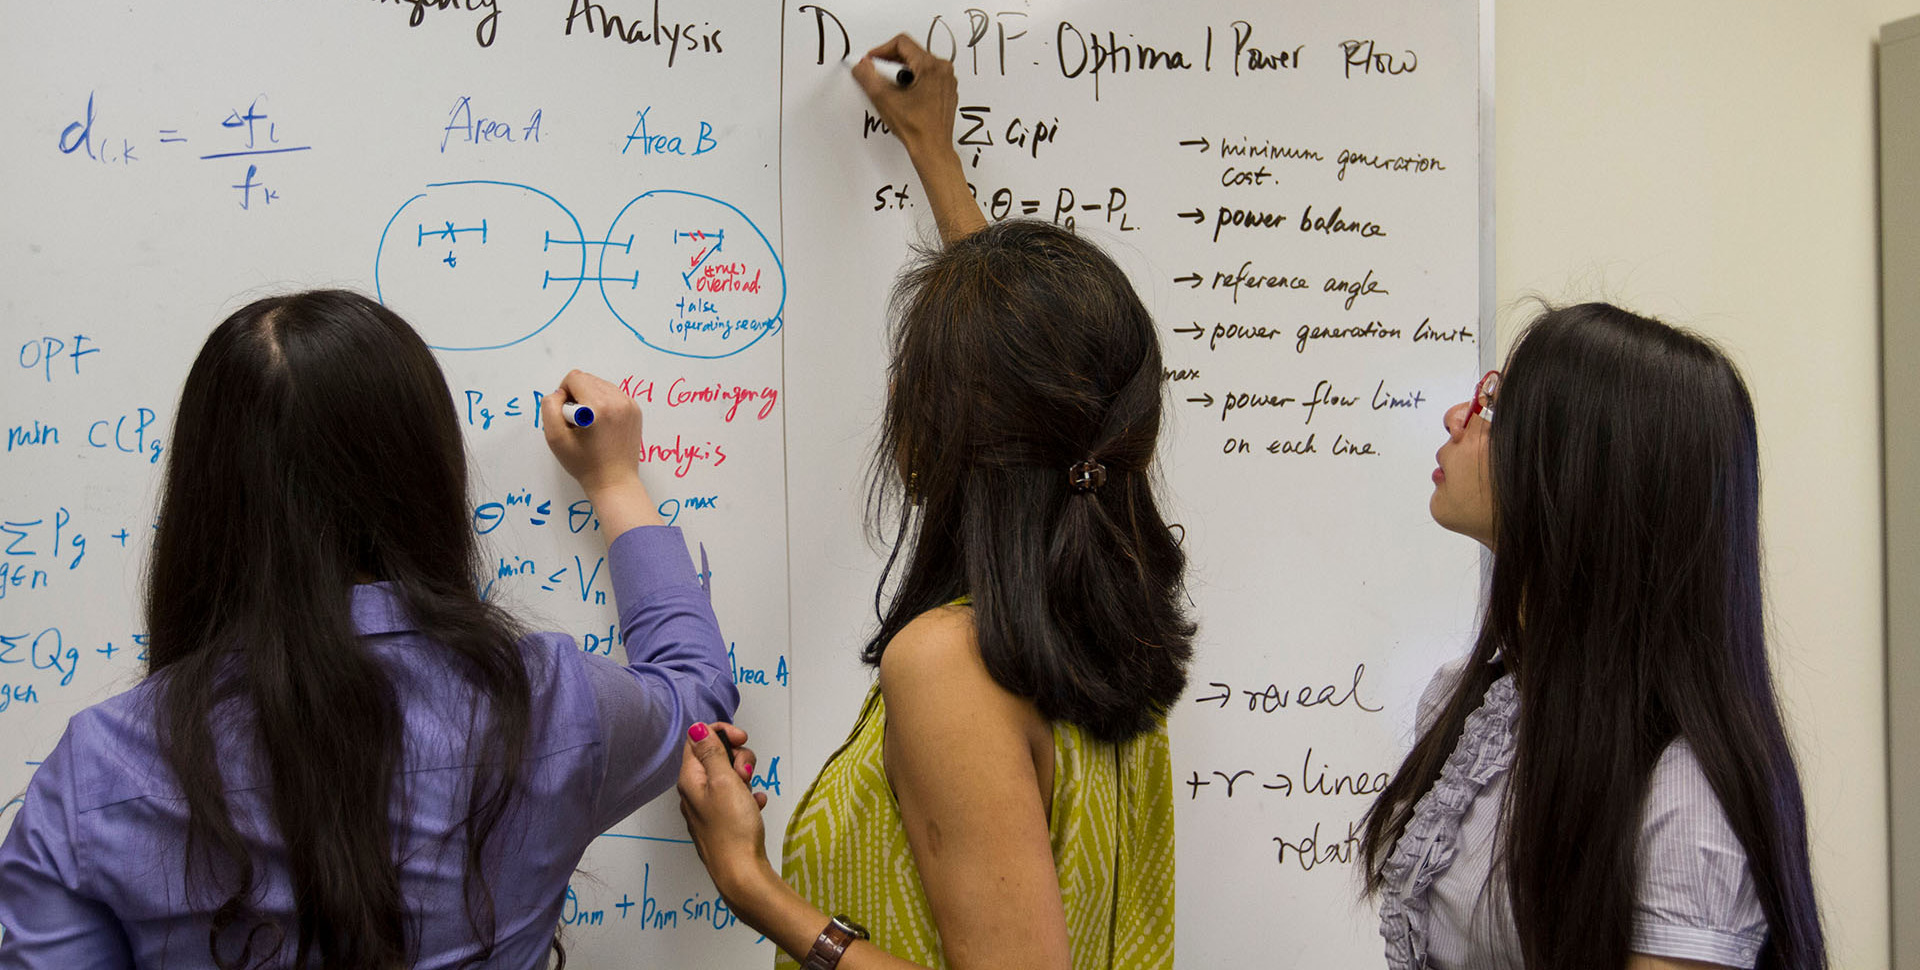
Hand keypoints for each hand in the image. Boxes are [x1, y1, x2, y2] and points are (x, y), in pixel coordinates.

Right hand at [541, 370, 642, 494]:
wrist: (614, 481)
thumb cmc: (584, 463)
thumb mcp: (555, 437)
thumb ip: (550, 407)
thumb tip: (560, 392)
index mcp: (599, 405)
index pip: (574, 378)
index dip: (564, 394)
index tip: (567, 415)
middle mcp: (618, 401)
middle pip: (588, 379)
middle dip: (577, 396)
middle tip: (578, 422)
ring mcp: (630, 405)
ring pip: (601, 385)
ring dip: (590, 398)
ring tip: (590, 424)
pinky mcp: (635, 410)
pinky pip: (613, 394)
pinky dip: (604, 403)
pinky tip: (601, 424)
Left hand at [678, 722, 771, 904]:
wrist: (741, 873)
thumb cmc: (732, 829)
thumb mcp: (723, 781)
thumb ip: (711, 752)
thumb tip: (697, 728)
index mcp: (690, 779)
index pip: (698, 737)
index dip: (722, 732)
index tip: (742, 740)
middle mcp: (695, 791)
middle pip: (716, 755)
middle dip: (738, 757)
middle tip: (745, 774)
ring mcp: (709, 806)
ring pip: (729, 775)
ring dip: (745, 777)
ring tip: (750, 793)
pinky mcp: (723, 819)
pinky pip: (737, 795)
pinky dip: (748, 796)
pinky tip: (755, 804)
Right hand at [852, 34, 957, 160]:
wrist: (932, 149)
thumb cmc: (917, 129)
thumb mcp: (883, 99)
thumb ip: (867, 76)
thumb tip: (861, 65)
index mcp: (931, 66)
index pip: (902, 43)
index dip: (881, 50)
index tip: (871, 61)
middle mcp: (943, 70)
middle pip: (910, 52)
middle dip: (890, 62)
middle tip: (877, 74)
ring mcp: (946, 81)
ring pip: (918, 65)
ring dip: (900, 72)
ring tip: (890, 89)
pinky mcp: (946, 91)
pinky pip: (926, 76)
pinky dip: (912, 81)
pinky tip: (902, 96)